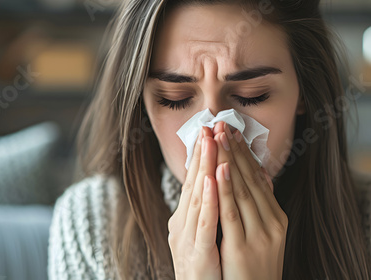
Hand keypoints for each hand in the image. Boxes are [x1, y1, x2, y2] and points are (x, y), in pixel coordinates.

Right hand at [168, 126, 220, 279]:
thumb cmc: (206, 272)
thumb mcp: (205, 237)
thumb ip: (211, 212)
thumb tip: (221, 187)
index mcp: (185, 220)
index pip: (195, 182)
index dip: (202, 156)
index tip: (209, 132)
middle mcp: (182, 225)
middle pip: (194, 183)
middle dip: (203, 153)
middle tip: (209, 126)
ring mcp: (188, 238)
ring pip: (197, 197)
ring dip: (204, 167)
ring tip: (210, 142)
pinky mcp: (197, 252)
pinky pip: (204, 222)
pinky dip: (207, 199)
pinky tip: (211, 179)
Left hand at [212, 122, 287, 279]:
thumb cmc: (256, 266)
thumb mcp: (264, 232)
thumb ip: (261, 204)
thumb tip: (262, 174)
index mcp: (276, 217)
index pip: (257, 178)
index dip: (243, 153)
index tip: (231, 131)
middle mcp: (271, 222)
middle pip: (248, 179)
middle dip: (233, 150)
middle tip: (222, 124)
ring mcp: (259, 234)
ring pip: (241, 190)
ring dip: (228, 161)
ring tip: (218, 136)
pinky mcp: (242, 246)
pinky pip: (231, 212)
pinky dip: (224, 189)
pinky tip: (218, 169)